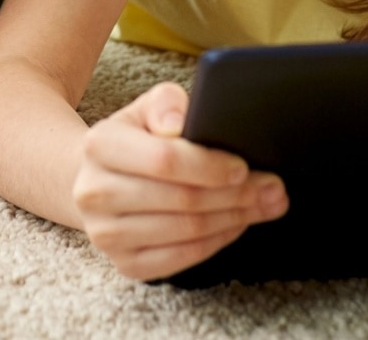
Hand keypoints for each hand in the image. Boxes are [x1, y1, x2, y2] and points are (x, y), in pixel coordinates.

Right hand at [73, 82, 286, 279]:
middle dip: (236, 195)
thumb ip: (166, 103)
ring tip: (264, 205)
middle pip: (182, 199)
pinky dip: (217, 242)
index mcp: (100, 145)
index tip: (244, 167)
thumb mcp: (148, 108)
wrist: (99, 178)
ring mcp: (106, 234)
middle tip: (273, 189)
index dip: (209, 166)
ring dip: (234, 219)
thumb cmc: (137, 139)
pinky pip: (181, 258)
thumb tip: (179, 124)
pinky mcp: (124, 263)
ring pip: (186, 231)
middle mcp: (94, 192)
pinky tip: (236, 224)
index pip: (164, 160)